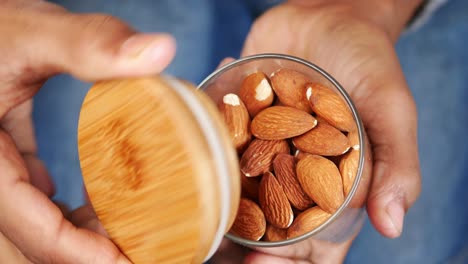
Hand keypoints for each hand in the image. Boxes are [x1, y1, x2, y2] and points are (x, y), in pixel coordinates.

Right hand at [0, 0, 174, 262]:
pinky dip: (64, 203)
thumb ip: (88, 43)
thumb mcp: (28, 33)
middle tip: (144, 244)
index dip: (83, 255)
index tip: (132, 261)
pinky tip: (89, 192)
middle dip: (89, 249)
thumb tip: (159, 51)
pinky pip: (30, 195)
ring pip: (34, 219)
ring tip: (129, 221)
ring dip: (79, 228)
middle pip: (37, 237)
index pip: (32, 231)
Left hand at [214, 1, 421, 262]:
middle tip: (221, 255)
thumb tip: (393, 226)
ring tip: (195, 223)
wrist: (327, 15)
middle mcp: (295, 175)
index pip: (315, 241)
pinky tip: (194, 155)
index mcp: (335, 185)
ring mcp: (263, 152)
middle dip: (249, 248)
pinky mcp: (239, 126)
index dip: (292, 261)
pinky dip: (207, 155)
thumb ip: (396, 162)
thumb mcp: (390, 108)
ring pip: (238, 199)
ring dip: (218, 216)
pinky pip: (219, 147)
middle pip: (271, 230)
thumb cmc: (368, 61)